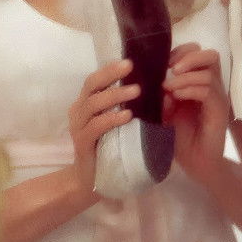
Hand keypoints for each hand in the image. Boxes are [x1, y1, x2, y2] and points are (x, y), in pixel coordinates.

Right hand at [68, 60, 136, 187]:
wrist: (94, 181)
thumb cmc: (111, 148)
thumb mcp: (123, 125)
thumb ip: (134, 107)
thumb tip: (162, 91)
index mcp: (88, 103)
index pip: (97, 79)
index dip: (111, 68)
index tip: (131, 61)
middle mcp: (79, 111)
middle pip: (91, 85)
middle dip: (111, 74)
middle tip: (131, 67)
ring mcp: (78, 127)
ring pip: (93, 103)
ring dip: (115, 95)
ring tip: (136, 91)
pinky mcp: (82, 143)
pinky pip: (95, 127)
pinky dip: (111, 119)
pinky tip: (127, 116)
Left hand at [163, 43, 231, 180]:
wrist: (197, 164)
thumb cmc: (181, 138)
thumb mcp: (166, 111)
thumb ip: (162, 94)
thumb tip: (155, 79)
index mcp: (200, 83)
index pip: (199, 53)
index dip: (182, 52)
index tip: (165, 63)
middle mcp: (212, 87)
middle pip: (211, 55)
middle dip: (189, 57)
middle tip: (172, 69)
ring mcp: (218, 98)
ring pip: (209, 72)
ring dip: (185, 76)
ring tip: (168, 88)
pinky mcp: (219, 111)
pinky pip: (208, 91)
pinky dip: (190, 89)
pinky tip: (176, 97)